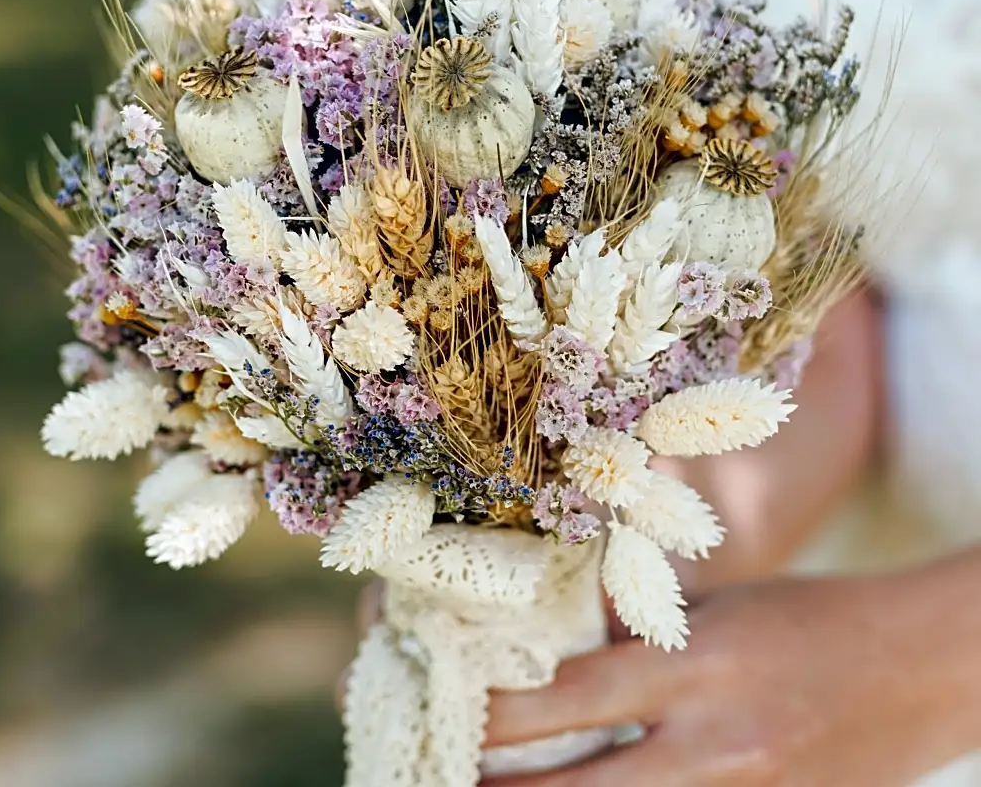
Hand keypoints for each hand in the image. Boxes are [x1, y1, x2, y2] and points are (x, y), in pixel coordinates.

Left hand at [483, 573, 966, 785]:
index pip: (573, 699)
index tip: (455, 725)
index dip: (502, 720)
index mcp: (697, 664)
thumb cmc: (810, 618)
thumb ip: (644, 626)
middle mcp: (718, 742)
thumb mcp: (721, 604)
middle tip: (456, 783)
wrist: (919, 667)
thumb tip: (572, 634)